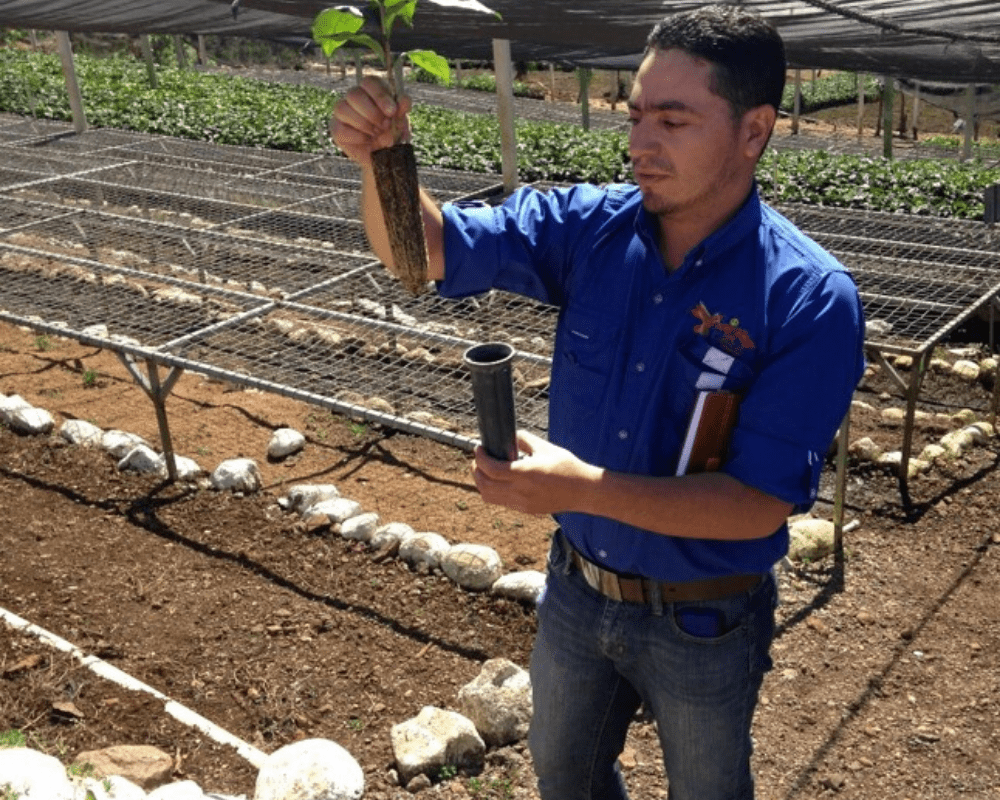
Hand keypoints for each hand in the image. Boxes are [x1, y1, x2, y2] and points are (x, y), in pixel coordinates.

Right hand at [330, 76, 411, 166]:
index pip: (369, 82)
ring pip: (342, 108)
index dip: (380, 95)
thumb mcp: (401, 123)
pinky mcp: (336, 129)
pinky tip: (367, 141)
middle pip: (354, 94)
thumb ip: (402, 111)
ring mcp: (342, 112)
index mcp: (371, 91)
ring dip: (364, 124)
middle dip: (372, 112)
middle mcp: (354, 98)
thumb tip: (404, 100)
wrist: (384, 159)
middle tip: (385, 126)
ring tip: (377, 134)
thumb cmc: (391, 135)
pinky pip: (341, 129)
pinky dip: (357, 136)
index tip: (392, 111)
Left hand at [472, 430, 598, 514]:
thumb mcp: (545, 448)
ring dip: (482, 483)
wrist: (584, 491)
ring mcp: (522, 503)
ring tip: (485, 470)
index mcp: (524, 474)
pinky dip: (493, 491)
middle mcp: (520, 491)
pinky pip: (501, 502)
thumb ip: (524, 440)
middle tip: (478, 459)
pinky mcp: (526, 510)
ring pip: (489, 497)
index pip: (490, 469)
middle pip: (484, 485)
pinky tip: (499, 481)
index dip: (479, 458)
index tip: (479, 448)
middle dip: (476, 471)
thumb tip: (509, 437)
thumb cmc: (567, 466)